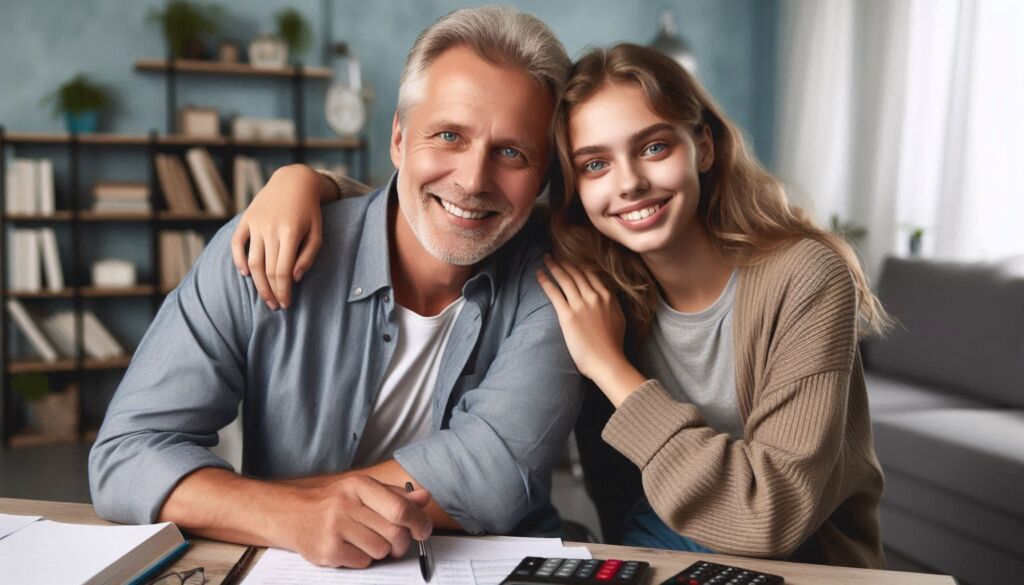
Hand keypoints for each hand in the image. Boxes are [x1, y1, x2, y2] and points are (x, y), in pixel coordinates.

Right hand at [231, 164, 324, 309]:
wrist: (294, 181)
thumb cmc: (310, 211)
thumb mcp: (317, 232)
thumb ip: (308, 256)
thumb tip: (294, 278)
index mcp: (291, 232)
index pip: (283, 271)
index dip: (284, 291)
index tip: (286, 304)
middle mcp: (270, 228)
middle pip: (267, 270)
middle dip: (272, 292)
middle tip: (276, 306)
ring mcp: (256, 223)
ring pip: (252, 261)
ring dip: (257, 284)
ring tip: (265, 298)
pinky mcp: (246, 219)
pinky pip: (237, 243)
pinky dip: (238, 260)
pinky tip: (246, 274)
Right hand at [285, 475, 432, 567]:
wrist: (293, 514)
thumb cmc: (335, 502)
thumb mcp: (363, 490)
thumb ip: (395, 495)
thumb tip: (424, 498)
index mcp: (359, 486)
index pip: (399, 507)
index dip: (418, 522)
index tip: (423, 530)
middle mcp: (346, 505)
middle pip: (394, 533)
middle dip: (402, 542)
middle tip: (397, 542)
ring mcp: (335, 529)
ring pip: (381, 550)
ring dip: (380, 550)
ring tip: (366, 540)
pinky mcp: (328, 550)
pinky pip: (363, 562)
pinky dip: (363, 558)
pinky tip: (351, 547)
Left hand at [536, 255, 645, 405]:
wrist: (608, 362)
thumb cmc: (613, 346)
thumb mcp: (619, 318)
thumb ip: (610, 304)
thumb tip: (605, 296)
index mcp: (608, 296)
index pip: (591, 273)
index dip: (579, 263)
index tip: (571, 256)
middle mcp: (595, 296)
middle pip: (577, 272)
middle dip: (565, 260)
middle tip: (555, 253)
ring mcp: (581, 305)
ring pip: (565, 279)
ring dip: (554, 266)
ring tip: (546, 258)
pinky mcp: (568, 315)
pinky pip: (554, 293)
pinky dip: (546, 281)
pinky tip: (539, 273)